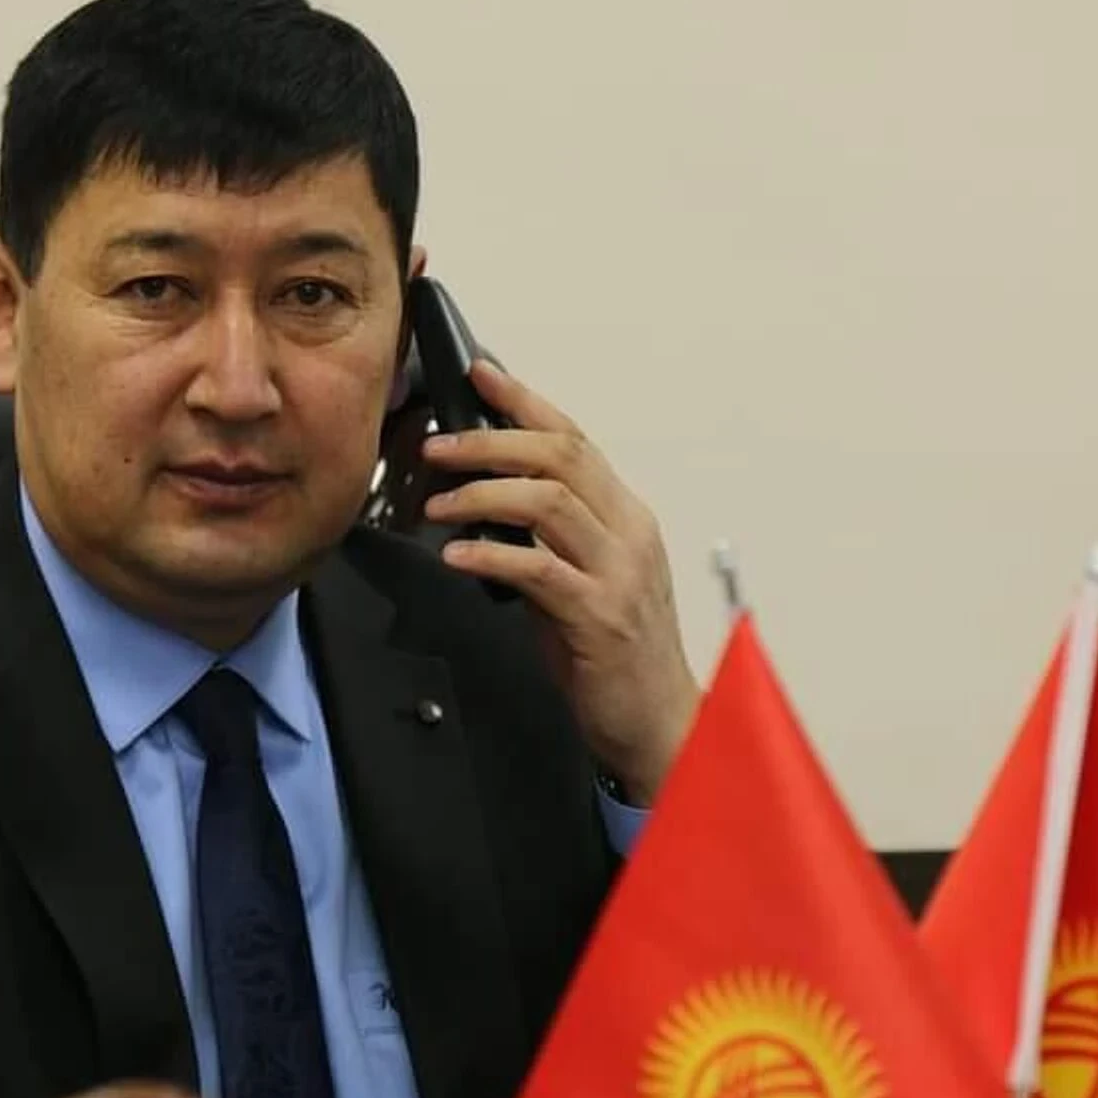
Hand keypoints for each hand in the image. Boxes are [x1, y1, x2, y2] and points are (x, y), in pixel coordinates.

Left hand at [422, 360, 698, 804]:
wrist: (660, 723)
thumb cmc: (613, 655)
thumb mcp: (579, 581)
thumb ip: (544, 541)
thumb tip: (484, 508)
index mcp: (625, 517)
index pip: (574, 439)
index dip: (526, 401)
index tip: (480, 373)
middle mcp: (629, 534)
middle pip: (560, 457)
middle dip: (491, 441)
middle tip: (438, 445)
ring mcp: (619, 573)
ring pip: (550, 502)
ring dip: (484, 494)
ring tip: (437, 502)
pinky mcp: (600, 617)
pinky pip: (539, 570)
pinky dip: (491, 555)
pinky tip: (456, 556)